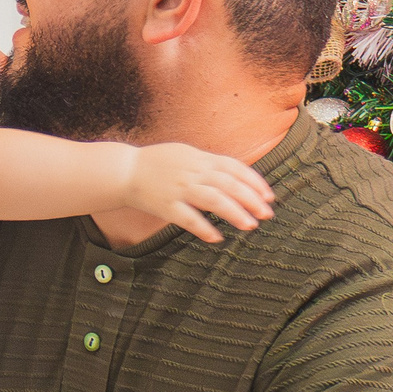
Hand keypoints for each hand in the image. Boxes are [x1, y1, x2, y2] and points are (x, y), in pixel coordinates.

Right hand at [119, 142, 273, 242]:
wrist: (124, 171)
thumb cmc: (157, 163)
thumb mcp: (186, 154)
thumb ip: (209, 164)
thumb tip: (236, 175)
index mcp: (200, 159)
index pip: (235, 168)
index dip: (254, 182)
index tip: (268, 196)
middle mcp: (192, 172)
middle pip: (229, 185)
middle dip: (251, 200)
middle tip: (266, 214)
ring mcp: (179, 189)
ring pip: (213, 200)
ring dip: (234, 213)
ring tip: (250, 225)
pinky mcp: (166, 205)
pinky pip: (188, 219)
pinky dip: (204, 228)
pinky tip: (217, 238)